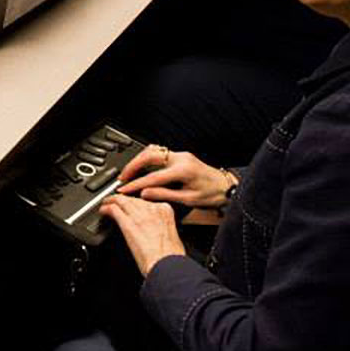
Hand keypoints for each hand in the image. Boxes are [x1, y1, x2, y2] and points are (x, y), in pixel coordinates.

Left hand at [100, 193, 185, 276]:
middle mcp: (151, 209)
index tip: (132, 206)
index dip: (136, 202)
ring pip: (121, 200)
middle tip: (116, 203)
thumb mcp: (173, 234)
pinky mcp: (127, 224)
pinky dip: (106, 209)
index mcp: (164, 210)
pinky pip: (113, 210)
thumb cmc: (171, 256)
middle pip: (133, 199)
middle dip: (123, 200)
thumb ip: (162, 226)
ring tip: (106, 203)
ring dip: (111, 201)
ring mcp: (138, 215)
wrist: (166, 264)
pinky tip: (103, 211)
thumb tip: (155, 229)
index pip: (146, 201)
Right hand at [115, 143, 232, 209]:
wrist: (226, 187)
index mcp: (183, 170)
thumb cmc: (212, 195)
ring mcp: (181, 154)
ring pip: (153, 150)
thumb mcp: (188, 199)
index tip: (125, 189)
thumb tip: (145, 193)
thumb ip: (164, 195)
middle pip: (148, 156)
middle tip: (122, 178)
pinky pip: (159, 152)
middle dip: (132, 166)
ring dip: (138, 160)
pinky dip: (147, 158)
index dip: (136, 184)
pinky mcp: (181, 155)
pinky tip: (142, 166)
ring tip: (129, 172)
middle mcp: (181, 158)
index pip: (152, 177)